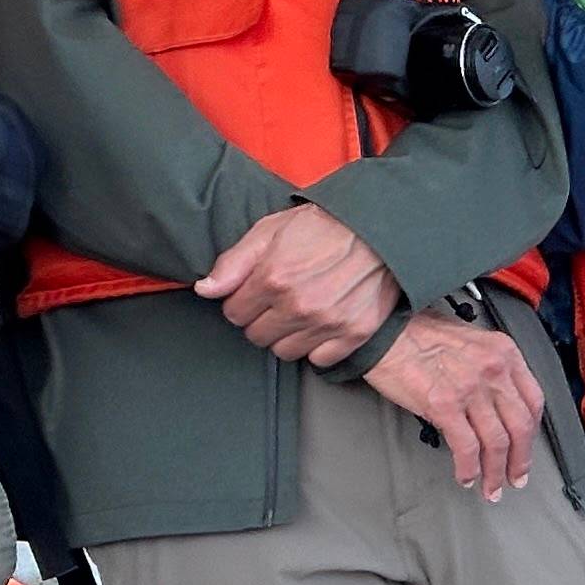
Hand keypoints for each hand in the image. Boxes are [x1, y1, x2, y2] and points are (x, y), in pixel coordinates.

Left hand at [197, 203, 400, 361]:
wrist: (379, 229)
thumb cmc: (323, 226)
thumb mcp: (270, 231)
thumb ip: (234, 262)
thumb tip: (204, 289)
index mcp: (273, 278)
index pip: (234, 313)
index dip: (242, 301)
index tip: (256, 291)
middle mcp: (298, 306)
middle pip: (256, 336)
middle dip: (262, 319)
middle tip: (279, 301)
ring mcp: (327, 323)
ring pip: (284, 351)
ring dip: (286, 335)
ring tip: (299, 312)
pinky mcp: (352, 334)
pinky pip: (318, 359)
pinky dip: (316, 346)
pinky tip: (321, 324)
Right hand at [365, 312, 541, 496]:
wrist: (384, 330)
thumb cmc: (420, 334)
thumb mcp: (471, 342)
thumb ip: (491, 370)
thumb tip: (498, 406)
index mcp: (504, 352)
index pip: (534, 400)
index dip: (532, 433)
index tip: (525, 450)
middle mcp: (493, 369)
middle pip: (521, 426)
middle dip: (519, 461)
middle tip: (514, 479)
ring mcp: (470, 388)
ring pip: (496, 442)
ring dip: (495, 472)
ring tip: (490, 488)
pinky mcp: (444, 404)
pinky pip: (466, 446)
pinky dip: (469, 468)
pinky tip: (465, 477)